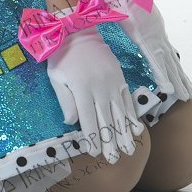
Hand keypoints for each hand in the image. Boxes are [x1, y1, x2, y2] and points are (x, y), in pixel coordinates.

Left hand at [46, 25, 144, 163]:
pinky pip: (127, 100)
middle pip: (106, 120)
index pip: (88, 120)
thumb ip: (64, 101)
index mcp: (81, 89)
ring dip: (124, 134)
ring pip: (120, 113)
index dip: (92, 138)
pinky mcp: (120, 78)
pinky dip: (132, 116)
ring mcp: (112, 83)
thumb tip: (72, 123)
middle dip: (110, 142)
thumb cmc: (62, 56)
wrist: (78, 31)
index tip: (94, 153)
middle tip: (114, 159)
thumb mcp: (56, 78)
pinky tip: (135, 129)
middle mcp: (100, 88)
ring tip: (128, 150)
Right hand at [92, 0, 191, 101]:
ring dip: (176, 80)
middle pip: (170, 60)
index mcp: (152, 27)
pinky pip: (156, 63)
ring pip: (167, 64)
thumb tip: (120, 19)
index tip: (177, 76)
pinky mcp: (144, 39)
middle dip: (179, 76)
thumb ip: (124, 18)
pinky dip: (163, 76)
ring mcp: (152, 36)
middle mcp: (156, 33)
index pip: (165, 50)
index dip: (171, 64)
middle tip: (187, 90)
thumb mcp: (123, 9)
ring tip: (184, 94)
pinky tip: (169, 87)